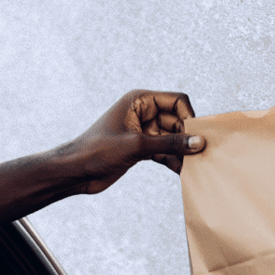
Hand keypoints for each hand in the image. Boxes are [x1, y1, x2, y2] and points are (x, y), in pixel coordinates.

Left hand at [59, 90, 201, 193]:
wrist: (74, 172)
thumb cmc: (97, 151)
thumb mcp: (137, 145)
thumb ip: (170, 143)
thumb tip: (198, 142)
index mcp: (139, 101)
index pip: (176, 101)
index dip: (189, 116)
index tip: (197, 136)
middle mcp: (143, 113)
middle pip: (178, 121)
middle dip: (188, 137)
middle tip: (200, 156)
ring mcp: (143, 132)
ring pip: (173, 138)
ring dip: (182, 151)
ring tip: (194, 167)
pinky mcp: (142, 149)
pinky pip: (165, 151)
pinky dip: (174, 160)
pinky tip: (182, 173)